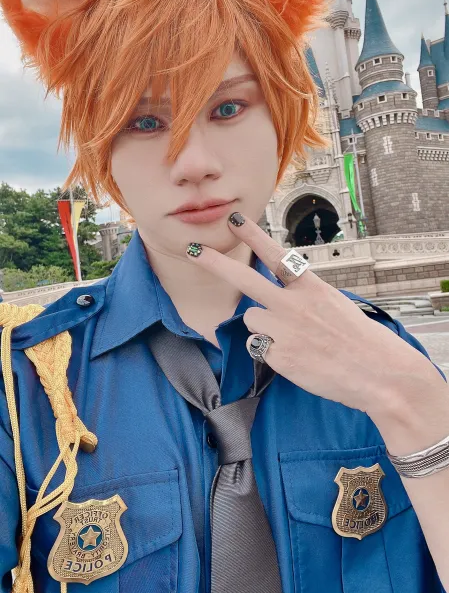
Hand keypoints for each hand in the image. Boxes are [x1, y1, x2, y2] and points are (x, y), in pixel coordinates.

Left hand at [185, 213, 441, 418]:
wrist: (379, 373)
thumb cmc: (359, 338)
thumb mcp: (334, 303)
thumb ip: (303, 294)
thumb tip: (280, 290)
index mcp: (311, 288)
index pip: (277, 256)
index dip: (253, 236)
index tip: (234, 219)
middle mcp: (294, 305)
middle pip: (245, 281)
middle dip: (215, 263)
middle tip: (193, 251)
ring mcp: (285, 331)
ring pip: (250, 319)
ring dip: (262, 326)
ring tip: (292, 338)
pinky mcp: (279, 357)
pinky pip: (259, 347)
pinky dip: (271, 351)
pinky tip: (296, 358)